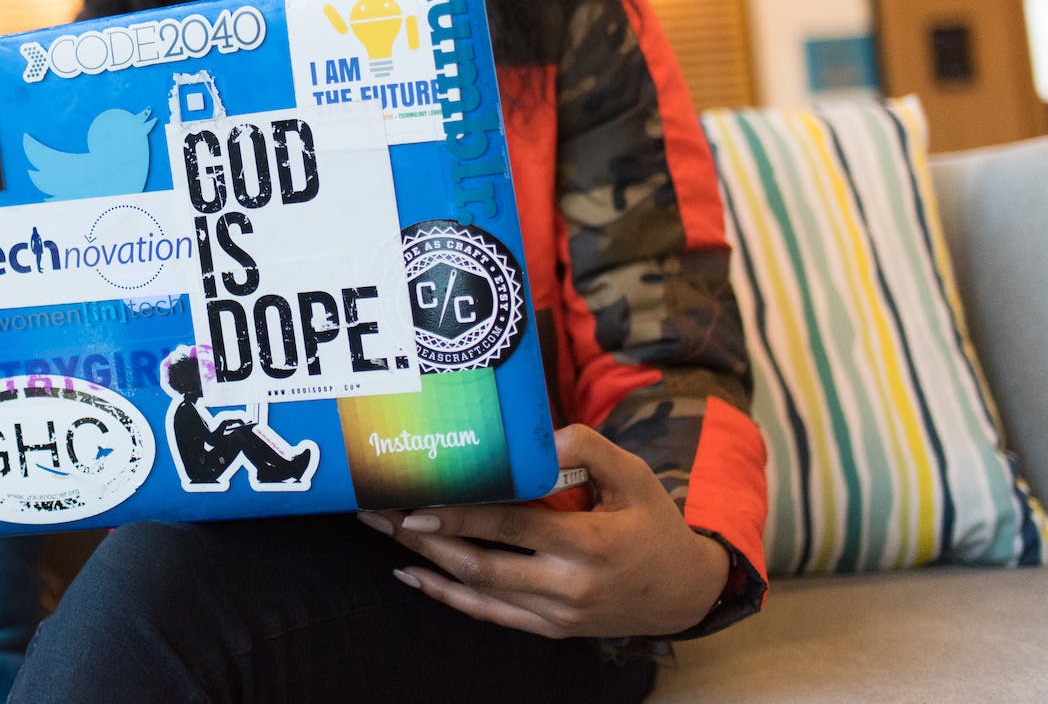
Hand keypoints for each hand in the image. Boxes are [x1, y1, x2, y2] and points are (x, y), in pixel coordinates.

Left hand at [358, 424, 728, 639]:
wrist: (686, 593)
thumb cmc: (655, 524)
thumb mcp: (635, 476)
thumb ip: (589, 449)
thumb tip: (541, 436)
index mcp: (590, 545)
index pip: (511, 528)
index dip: (461, 516)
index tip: (415, 504)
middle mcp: (569, 585)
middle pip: (481, 564)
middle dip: (425, 539)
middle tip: (380, 513)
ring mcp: (557, 613)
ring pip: (479, 592)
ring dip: (426, 565)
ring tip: (385, 534)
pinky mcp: (551, 628)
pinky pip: (490, 616)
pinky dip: (448, 598)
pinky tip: (413, 577)